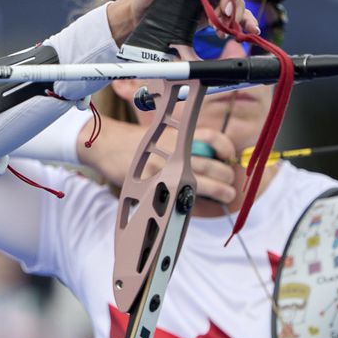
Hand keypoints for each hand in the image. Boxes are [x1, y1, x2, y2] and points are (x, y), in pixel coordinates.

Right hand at [76, 120, 238, 204]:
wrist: (108, 146)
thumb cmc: (136, 144)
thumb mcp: (162, 136)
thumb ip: (184, 146)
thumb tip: (212, 162)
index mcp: (180, 137)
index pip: (214, 140)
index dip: (227, 150)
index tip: (229, 158)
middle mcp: (176, 153)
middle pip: (215, 166)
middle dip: (227, 178)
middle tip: (229, 184)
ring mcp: (168, 171)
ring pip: (206, 183)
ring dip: (221, 192)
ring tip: (226, 195)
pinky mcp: (157, 187)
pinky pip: (184, 197)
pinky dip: (196, 202)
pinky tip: (199, 201)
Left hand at [106, 0, 258, 44]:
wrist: (141, 16)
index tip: (222, 6)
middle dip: (231, 6)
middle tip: (220, 20)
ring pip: (236, 2)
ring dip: (234, 18)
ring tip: (223, 31)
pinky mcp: (214, 11)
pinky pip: (235, 14)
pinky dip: (244, 21)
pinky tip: (249, 30)